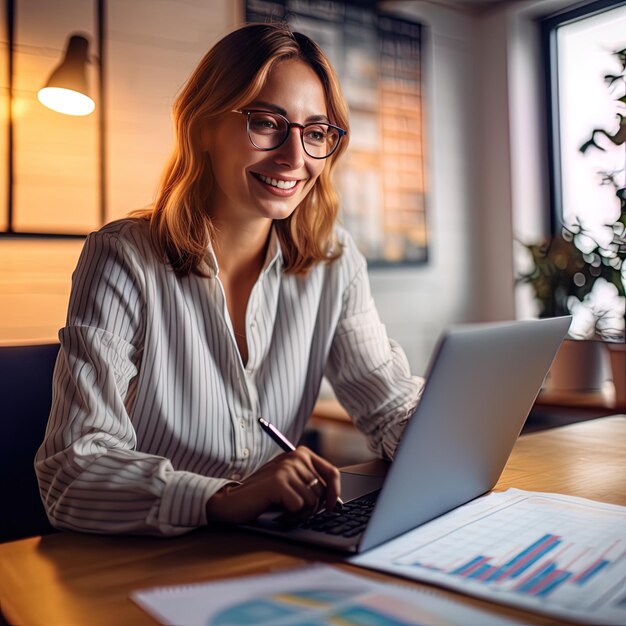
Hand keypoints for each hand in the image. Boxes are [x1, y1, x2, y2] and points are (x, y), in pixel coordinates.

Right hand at [205, 446, 340, 523]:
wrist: (233, 500)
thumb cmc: (264, 494)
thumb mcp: (291, 482)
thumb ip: (311, 483)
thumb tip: (335, 500)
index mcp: (301, 453)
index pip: (332, 473)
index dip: (335, 493)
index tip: (331, 507)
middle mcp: (296, 457)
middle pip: (323, 491)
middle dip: (312, 507)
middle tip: (294, 510)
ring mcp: (287, 468)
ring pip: (312, 501)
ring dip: (300, 513)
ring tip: (284, 510)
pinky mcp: (279, 482)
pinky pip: (299, 506)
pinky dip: (291, 516)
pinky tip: (279, 513)